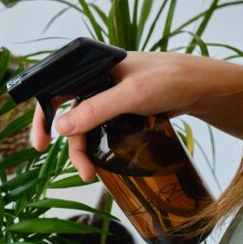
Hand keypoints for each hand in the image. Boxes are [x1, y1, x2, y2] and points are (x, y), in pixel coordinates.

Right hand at [32, 51, 242, 180]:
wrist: (202, 87)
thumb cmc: (169, 79)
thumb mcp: (130, 95)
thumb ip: (95, 109)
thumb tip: (62, 128)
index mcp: (91, 70)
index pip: (55, 91)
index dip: (43, 117)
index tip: (41, 144)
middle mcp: (97, 83)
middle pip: (70, 118)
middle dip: (72, 146)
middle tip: (81, 170)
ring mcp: (110, 99)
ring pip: (87, 129)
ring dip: (86, 152)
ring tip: (93, 173)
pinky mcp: (123, 112)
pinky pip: (102, 131)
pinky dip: (100, 148)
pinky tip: (104, 161)